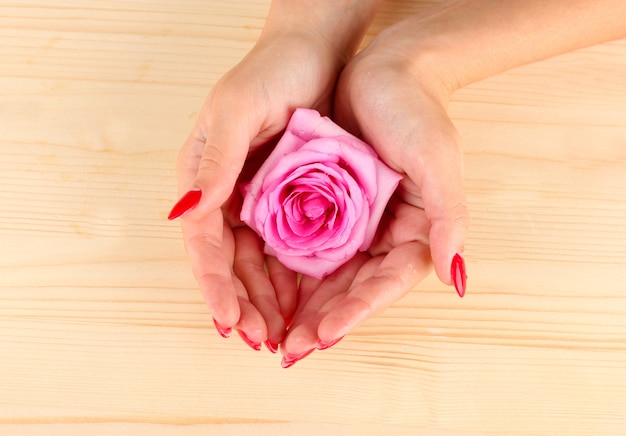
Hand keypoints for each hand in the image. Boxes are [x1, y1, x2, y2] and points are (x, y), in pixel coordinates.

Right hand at [172, 29, 348, 350]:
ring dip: (266, 298)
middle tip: (262, 339)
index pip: (202, 241)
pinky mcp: (287, 198)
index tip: (230, 319)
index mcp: (204, 174)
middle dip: (243, 301)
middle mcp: (226, 192)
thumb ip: (216, 161)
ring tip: (282, 333)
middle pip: (228, 261)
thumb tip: (186, 212)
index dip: (214, 283)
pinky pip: (284, 247)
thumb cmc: (272, 71)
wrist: (314, 50)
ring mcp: (256, 198)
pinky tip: (301, 300)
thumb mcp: (238, 110)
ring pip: (255, 261)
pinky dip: (289, 276)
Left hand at [280, 25, 468, 363]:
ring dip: (300, 304)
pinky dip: (287, 267)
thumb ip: (449, 218)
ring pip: (325, 275)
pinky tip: (263, 287)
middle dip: (320, 320)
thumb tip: (458, 279)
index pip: (385, 283)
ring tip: (271, 332)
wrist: (387, 68)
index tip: (323, 335)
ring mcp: (355, 222)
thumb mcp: (437, 159)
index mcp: (416, 232)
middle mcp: (384, 234)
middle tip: (288, 350)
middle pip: (351, 289)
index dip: (356, 311)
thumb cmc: (416, 110)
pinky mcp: (328, 205)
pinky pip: (305, 244)